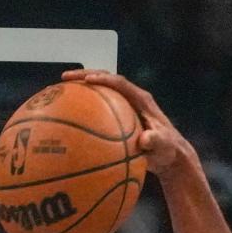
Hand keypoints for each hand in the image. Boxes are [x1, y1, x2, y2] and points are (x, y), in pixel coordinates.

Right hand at [61, 70, 193, 177]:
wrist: (171, 156)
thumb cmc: (168, 150)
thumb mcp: (164, 146)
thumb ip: (156, 141)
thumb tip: (144, 139)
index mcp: (141, 99)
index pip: (120, 83)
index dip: (103, 80)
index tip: (87, 81)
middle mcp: (132, 98)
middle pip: (105, 79)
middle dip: (85, 76)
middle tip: (64, 78)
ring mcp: (125, 106)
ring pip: (100, 92)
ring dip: (81, 89)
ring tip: (60, 91)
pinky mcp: (120, 116)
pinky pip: (100, 109)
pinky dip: (85, 109)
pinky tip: (69, 118)